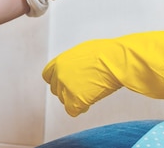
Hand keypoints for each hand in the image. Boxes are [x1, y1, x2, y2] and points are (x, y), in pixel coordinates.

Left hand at [42, 30, 163, 116]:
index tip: (66, 83)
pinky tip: (88, 104)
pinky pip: (72, 111)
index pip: (48, 76)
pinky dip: (80, 109)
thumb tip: (75, 68)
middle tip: (81, 90)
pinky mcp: (74, 100)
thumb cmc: (105, 53)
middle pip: (56, 90)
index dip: (57, 81)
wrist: (115, 61)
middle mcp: (59, 75)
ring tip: (88, 95)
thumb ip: (72, 62)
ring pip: (64, 101)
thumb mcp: (82, 52)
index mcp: (59, 62)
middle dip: (67, 91)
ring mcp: (66, 88)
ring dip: (74, 99)